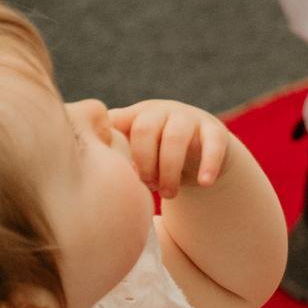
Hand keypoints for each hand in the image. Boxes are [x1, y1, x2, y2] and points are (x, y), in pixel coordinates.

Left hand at [108, 99, 230, 196]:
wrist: (201, 153)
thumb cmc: (158, 156)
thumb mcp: (136, 152)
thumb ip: (115, 155)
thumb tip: (93, 175)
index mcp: (136, 115)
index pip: (118, 124)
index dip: (118, 153)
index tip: (122, 177)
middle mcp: (162, 111)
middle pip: (145, 128)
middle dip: (144, 162)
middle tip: (147, 186)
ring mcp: (190, 118)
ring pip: (175, 137)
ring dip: (169, 170)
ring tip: (168, 195)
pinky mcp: (215, 132)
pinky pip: (213, 145)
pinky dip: (209, 164)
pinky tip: (205, 183)